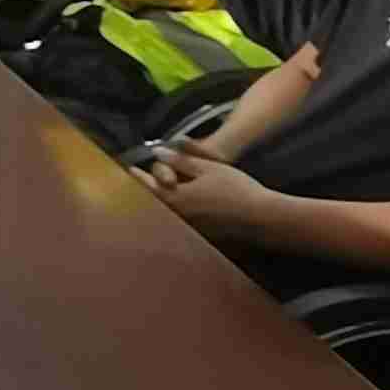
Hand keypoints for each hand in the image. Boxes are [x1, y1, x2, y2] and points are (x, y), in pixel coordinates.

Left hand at [136, 142, 274, 237]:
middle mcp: (177, 217)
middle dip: (144, 192)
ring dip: (156, 204)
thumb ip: (180, 161)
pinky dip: (171, 215)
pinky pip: (177, 225)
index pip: (148, 186)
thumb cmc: (236, 189)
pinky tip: (175, 211)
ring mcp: (187, 230)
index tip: (129, 169)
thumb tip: (157, 152)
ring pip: (164, 215)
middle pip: (152, 204)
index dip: (137, 176)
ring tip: (152, 195)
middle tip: (137, 183)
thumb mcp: (208, 168)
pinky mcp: (199, 237)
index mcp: (175, 198)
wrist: (260, 219)